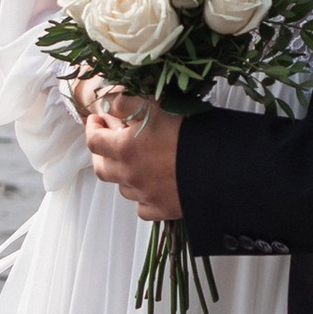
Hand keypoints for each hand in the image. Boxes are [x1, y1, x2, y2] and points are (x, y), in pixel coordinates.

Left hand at [84, 93, 185, 222]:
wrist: (220, 166)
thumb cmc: (190, 133)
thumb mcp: (156, 106)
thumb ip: (126, 103)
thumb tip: (108, 104)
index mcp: (124, 149)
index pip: (94, 140)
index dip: (92, 128)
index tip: (97, 120)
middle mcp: (129, 175)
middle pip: (101, 168)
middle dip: (100, 153)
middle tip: (107, 142)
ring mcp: (144, 195)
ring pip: (122, 188)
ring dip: (122, 174)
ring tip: (133, 162)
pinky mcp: (162, 209)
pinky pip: (142, 207)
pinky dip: (141, 197)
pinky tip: (149, 187)